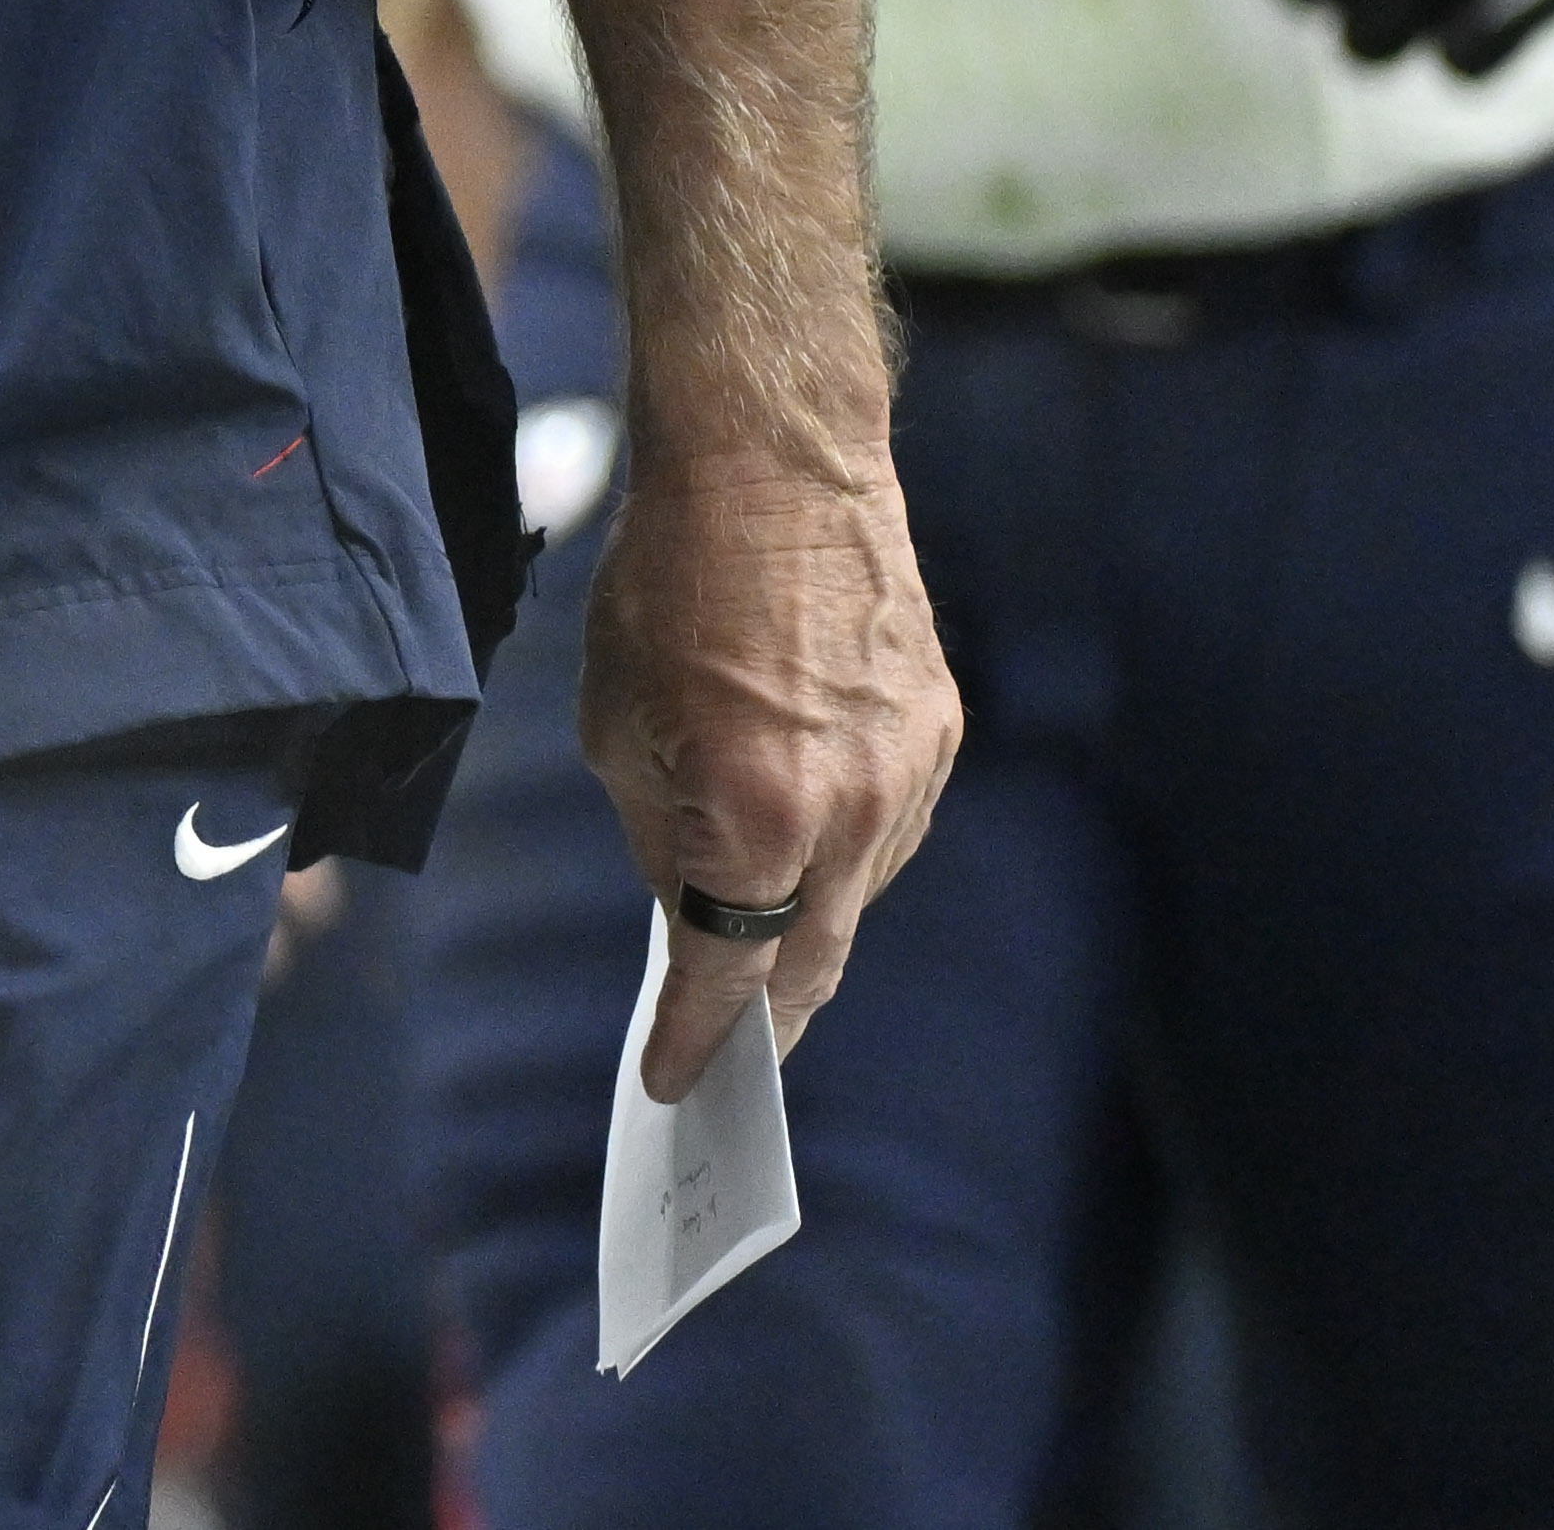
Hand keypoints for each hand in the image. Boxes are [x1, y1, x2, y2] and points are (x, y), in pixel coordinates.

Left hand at [572, 438, 955, 1105]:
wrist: (774, 467)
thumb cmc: (667, 586)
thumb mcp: (615, 724)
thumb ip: (657, 836)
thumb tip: (687, 905)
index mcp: (757, 817)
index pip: (726, 971)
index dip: (694, 1036)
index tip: (672, 1085)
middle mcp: (850, 812)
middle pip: (808, 961)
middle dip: (764, 1020)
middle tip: (729, 1061)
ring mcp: (908, 776)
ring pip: (855, 900)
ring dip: (805, 933)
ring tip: (759, 964)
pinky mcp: (937, 735)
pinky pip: (888, 833)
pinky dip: (843, 859)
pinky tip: (805, 855)